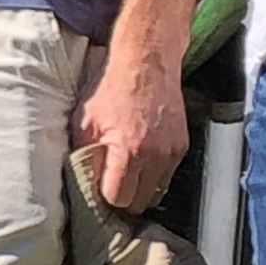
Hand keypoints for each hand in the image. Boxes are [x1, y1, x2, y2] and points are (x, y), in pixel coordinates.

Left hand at [70, 33, 188, 213]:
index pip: (119, 199)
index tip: (99, 189)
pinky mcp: (181, 146)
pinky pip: (167, 176)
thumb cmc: (112, 87)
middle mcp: (155, 156)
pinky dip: (154, 175)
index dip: (105, 196)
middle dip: (123, 198)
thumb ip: (84, 156)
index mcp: (129, 151)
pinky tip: (140, 161)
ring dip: (140, 189)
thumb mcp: (85, 122)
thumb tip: (84, 182)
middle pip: (139, 202)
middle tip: (110, 186)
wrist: (145, 62)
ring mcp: (172, 152)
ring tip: (125, 176)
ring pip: (156, 193)